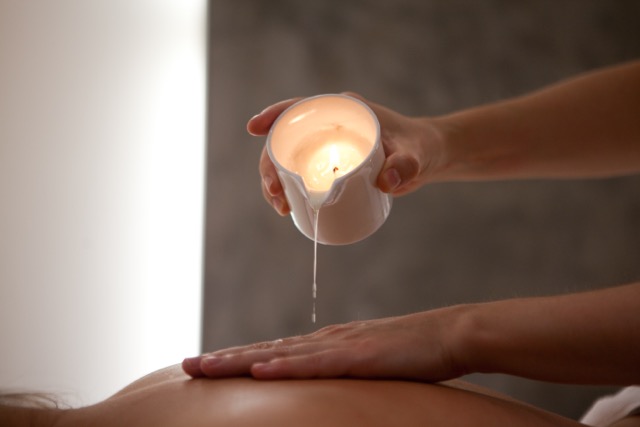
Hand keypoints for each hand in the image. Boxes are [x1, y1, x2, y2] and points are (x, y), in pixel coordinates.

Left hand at [182, 308, 467, 381]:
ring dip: (239, 362)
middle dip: (224, 359)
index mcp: (325, 343)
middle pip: (264, 352)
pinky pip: (315, 365)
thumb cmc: (412, 351)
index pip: (272, 353)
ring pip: (278, 356)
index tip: (207, 366)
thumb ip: (343, 369)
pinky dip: (284, 368)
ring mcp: (339, 346)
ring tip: (204, 367)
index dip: (238, 359)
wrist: (448, 333)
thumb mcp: (369, 363)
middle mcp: (324, 340)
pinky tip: (259, 373)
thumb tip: (323, 382)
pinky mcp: (358, 356)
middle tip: (186, 366)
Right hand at [248, 92, 445, 215]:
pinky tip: (289, 208)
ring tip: (281, 207)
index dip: (272, 116)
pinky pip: (302, 176)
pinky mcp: (330, 167)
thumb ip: (405, 166)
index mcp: (342, 111)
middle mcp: (328, 127)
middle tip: (275, 192)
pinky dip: (291, 191)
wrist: (426, 157)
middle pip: (286, 140)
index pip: (299, 108)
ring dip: (276, 182)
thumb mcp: (415, 155)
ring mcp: (327, 148)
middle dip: (270, 164)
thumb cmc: (420, 148)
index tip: (254, 128)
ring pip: (289, 161)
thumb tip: (387, 182)